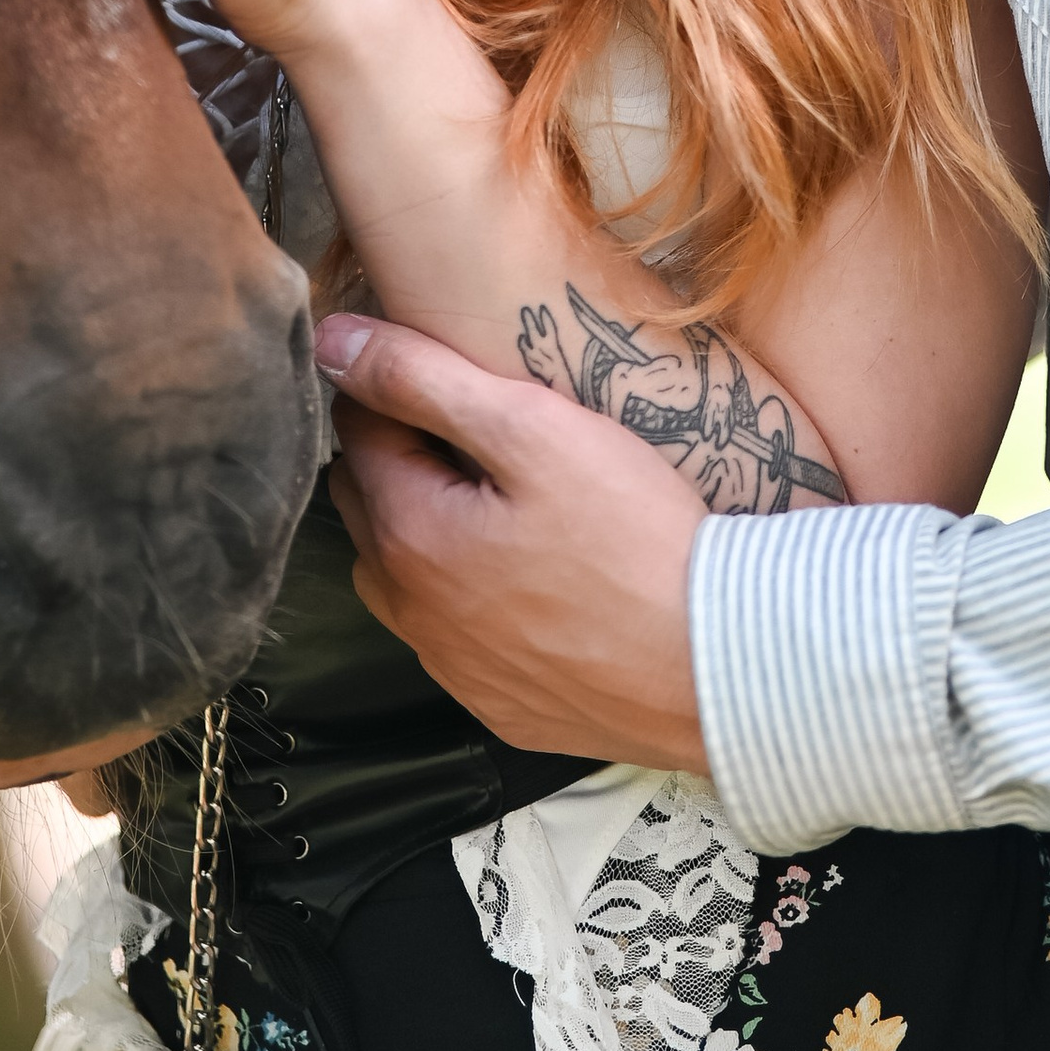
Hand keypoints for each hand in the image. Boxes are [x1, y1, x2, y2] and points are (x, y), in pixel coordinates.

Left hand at [320, 311, 709, 769]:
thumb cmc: (633, 536)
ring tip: (497, 498)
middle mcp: (412, 613)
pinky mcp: (499, 707)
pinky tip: (527, 577)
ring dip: (422, 533)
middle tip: (474, 427)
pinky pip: (452, 641)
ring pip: (400, 581)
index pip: (359, 433)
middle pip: (367, 507)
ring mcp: (454, 670)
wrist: (716, 663)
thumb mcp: (531, 428)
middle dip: (398, 457)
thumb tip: (332, 343)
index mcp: (410, 535)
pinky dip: (465, 601)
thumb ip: (423, 380)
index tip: (443, 369)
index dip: (394, 389)